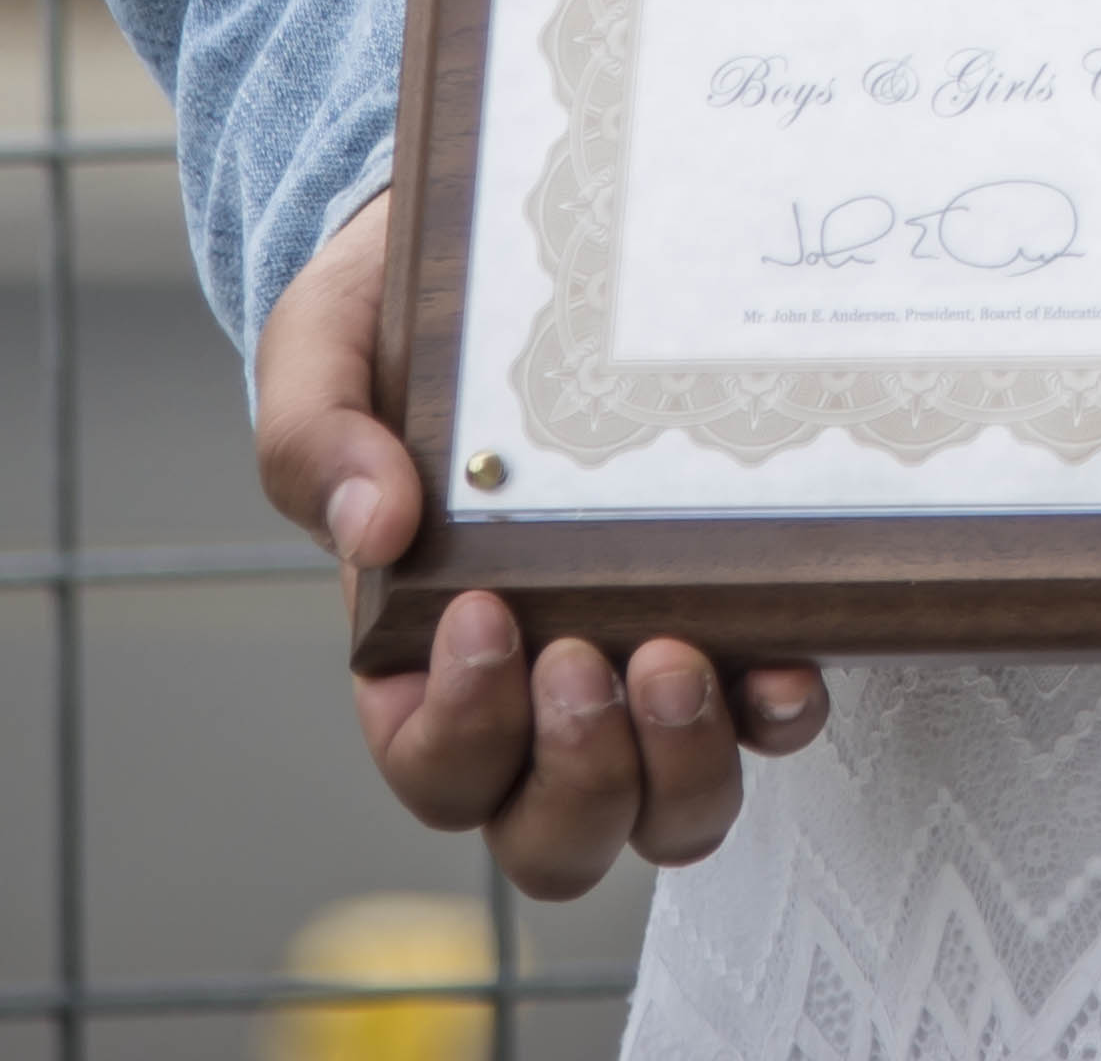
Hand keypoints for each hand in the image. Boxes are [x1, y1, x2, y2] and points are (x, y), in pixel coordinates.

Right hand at [254, 186, 825, 895]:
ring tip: (678, 658)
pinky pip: (761, 725)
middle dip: (577, 775)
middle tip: (583, 658)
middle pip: (552, 838)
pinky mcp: (726, 624)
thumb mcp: (320, 360)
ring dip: (679, 767)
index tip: (483, 616)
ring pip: (663, 814)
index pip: (436, 769)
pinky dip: (774, 715)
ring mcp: (638, 671)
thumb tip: (371, 525)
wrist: (504, 263)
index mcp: (418, 665)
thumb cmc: (397, 333)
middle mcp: (530, 700)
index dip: (462, 729)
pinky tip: (781, 663)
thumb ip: (318, 441)